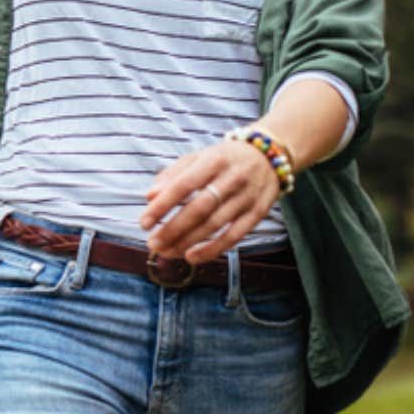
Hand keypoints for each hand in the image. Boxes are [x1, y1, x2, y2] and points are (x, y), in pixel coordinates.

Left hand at [140, 138, 280, 263]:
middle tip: (152, 243)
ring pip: (215, 225)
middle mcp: (232, 178)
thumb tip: (149, 197)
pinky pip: (234, 236)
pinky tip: (191, 257)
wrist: (269, 156)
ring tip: (166, 252)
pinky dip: (212, 249)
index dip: (162, 206)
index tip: (143, 223)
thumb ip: (173, 175)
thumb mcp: (198, 157)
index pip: (183, 185)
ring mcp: (247, 197)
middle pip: (199, 209)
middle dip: (172, 229)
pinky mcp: (258, 213)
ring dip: (187, 242)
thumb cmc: (224, 159)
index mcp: (213, 160)